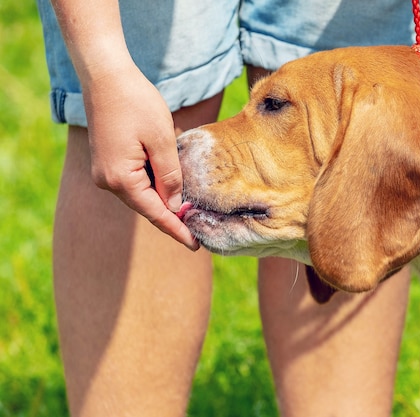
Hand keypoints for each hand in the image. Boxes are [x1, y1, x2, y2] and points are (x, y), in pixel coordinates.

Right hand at [82, 63, 198, 249]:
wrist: (106, 76)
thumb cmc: (136, 103)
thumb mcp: (161, 140)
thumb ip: (170, 176)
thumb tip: (175, 204)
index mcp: (121, 179)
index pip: (155, 213)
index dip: (177, 230)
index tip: (196, 245)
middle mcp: (107, 181)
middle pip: (147, 207)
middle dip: (173, 218)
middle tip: (199, 232)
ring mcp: (105, 172)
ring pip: (142, 195)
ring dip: (164, 202)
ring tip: (190, 212)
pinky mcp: (108, 162)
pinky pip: (135, 182)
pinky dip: (155, 187)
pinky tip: (172, 189)